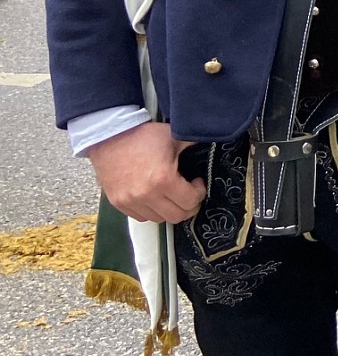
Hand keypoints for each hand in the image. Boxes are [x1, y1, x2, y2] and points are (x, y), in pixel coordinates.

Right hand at [86, 122, 203, 223]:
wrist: (108, 136)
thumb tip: (211, 139)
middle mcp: (146, 195)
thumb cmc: (141, 136)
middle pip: (177, 216)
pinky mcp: (118, 203)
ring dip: (169, 209)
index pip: (191, 201)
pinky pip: (140, 217)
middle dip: (188, 206)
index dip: (199, 192)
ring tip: (171, 194)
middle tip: (189, 193)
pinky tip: (155, 197)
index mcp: (163, 179)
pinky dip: (151, 211)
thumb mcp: (173, 136)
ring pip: (158, 219)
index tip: (197, 183)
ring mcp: (130, 201)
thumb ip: (194, 143)